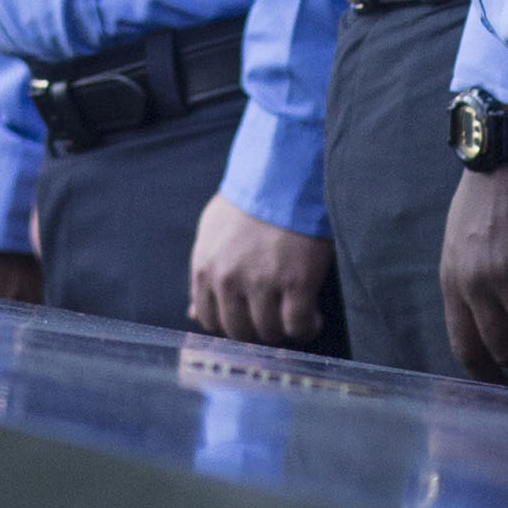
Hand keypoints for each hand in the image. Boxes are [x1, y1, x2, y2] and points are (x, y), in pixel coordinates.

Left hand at [188, 195, 336, 349]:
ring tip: (296, 316)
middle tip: (274, 318)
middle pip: (239, 331)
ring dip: (284, 331)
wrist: (285, 175)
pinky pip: (298, 326)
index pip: (209, 319)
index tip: (249, 317)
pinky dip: (307, 327)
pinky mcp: (296, 282)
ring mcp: (262, 283)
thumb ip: (204, 274)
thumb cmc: (249, 200)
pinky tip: (313, 316)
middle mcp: (228, 280)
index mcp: (205, 267)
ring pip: (269, 332)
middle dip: (258, 330)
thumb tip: (193, 313)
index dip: (232, 322)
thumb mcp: (212, 231)